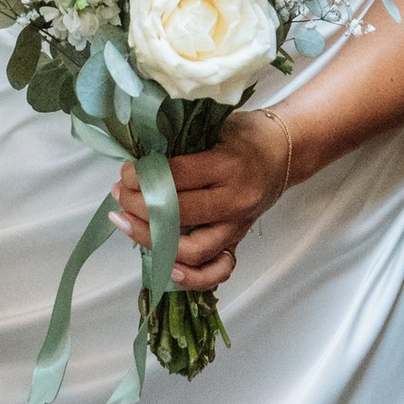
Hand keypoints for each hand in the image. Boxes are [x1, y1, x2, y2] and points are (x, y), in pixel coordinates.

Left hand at [109, 108, 295, 292]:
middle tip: (119, 195)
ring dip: (152, 240)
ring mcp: (238, 226)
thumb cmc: (244, 135)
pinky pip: (216, 271)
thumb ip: (181, 146)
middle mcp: (235, 200)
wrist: (284, 152)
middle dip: (140, 207)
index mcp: (229, 165)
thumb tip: (137, 165)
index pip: (177, 176)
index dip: (143, 177)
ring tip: (126, 224)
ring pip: (192, 250)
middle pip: (179, 215)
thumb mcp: (215, 127)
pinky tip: (164, 267)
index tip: (125, 173)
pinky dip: (191, 277)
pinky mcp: (237, 241)